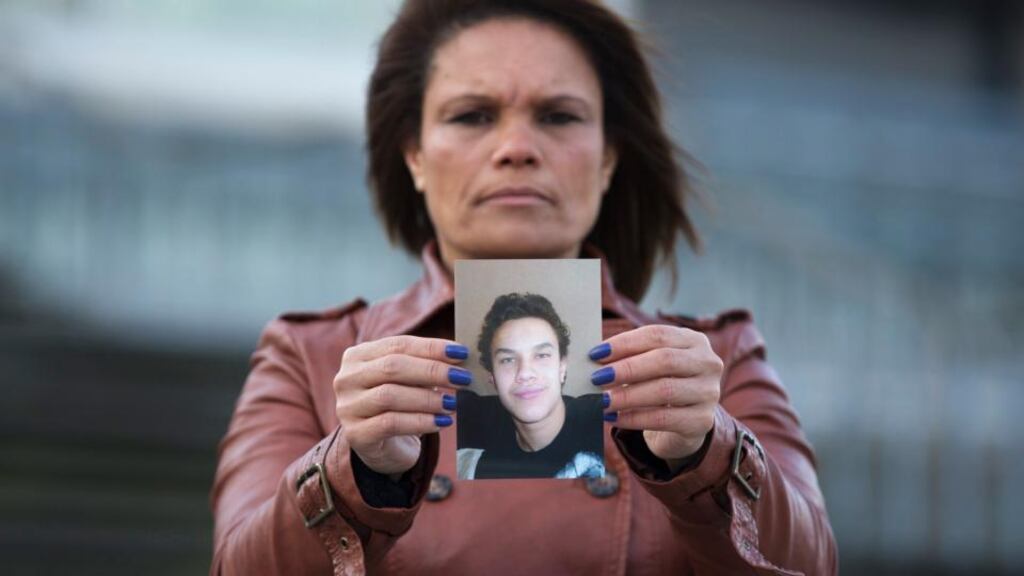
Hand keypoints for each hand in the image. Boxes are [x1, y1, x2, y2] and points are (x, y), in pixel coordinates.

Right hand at [334, 336, 470, 474]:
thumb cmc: (400, 406)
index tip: (462, 353)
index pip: (398, 345)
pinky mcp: (356, 434)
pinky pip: (390, 423)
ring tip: (452, 403)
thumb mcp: (410, 381)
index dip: (431, 348)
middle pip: (392, 367)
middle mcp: (346, 378)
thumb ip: (426, 366)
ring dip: (427, 399)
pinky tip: (441, 422)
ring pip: (390, 395)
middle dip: (432, 371)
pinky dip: (420, 421)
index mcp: (358, 356)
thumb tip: (460, 357)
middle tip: (463, 378)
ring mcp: (347, 407)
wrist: (384, 448)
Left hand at [589, 325, 722, 464]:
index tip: (596, 354)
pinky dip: (634, 418)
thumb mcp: (649, 366)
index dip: (625, 343)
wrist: (683, 423)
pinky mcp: (702, 421)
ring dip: (627, 395)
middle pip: (664, 360)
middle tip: (597, 378)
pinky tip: (614, 417)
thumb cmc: (661, 385)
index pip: (657, 335)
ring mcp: (709, 392)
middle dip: (626, 369)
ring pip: (664, 390)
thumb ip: (629, 358)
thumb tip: (595, 359)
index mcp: (694, 340)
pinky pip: (663, 418)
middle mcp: (708, 363)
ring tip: (602, 401)